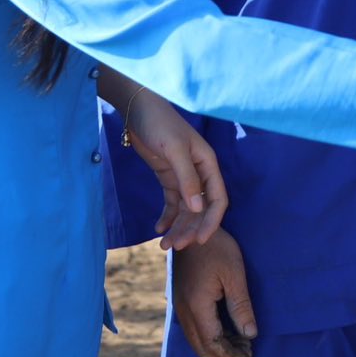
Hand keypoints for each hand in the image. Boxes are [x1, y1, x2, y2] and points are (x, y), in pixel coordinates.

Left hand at [123, 88, 228, 250]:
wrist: (138, 110)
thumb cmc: (160, 124)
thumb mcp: (174, 150)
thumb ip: (187, 178)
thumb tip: (198, 210)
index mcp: (207, 164)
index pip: (217, 199)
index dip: (211, 221)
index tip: (200, 241)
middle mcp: (199, 172)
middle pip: (200, 209)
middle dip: (190, 229)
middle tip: (175, 246)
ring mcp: (183, 175)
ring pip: (185, 209)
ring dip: (178, 227)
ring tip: (164, 244)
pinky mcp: (168, 176)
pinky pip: (172, 202)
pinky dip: (167, 217)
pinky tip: (159, 228)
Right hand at [172, 228, 256, 356]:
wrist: (192, 224)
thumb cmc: (217, 246)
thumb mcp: (234, 274)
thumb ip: (240, 306)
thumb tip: (250, 335)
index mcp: (197, 305)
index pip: (212, 343)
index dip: (231, 354)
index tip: (249, 356)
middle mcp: (183, 309)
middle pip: (201, 347)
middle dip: (224, 355)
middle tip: (246, 352)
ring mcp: (179, 305)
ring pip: (195, 339)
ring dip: (216, 346)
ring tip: (240, 342)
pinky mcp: (180, 298)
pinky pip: (192, 328)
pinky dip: (208, 335)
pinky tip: (226, 328)